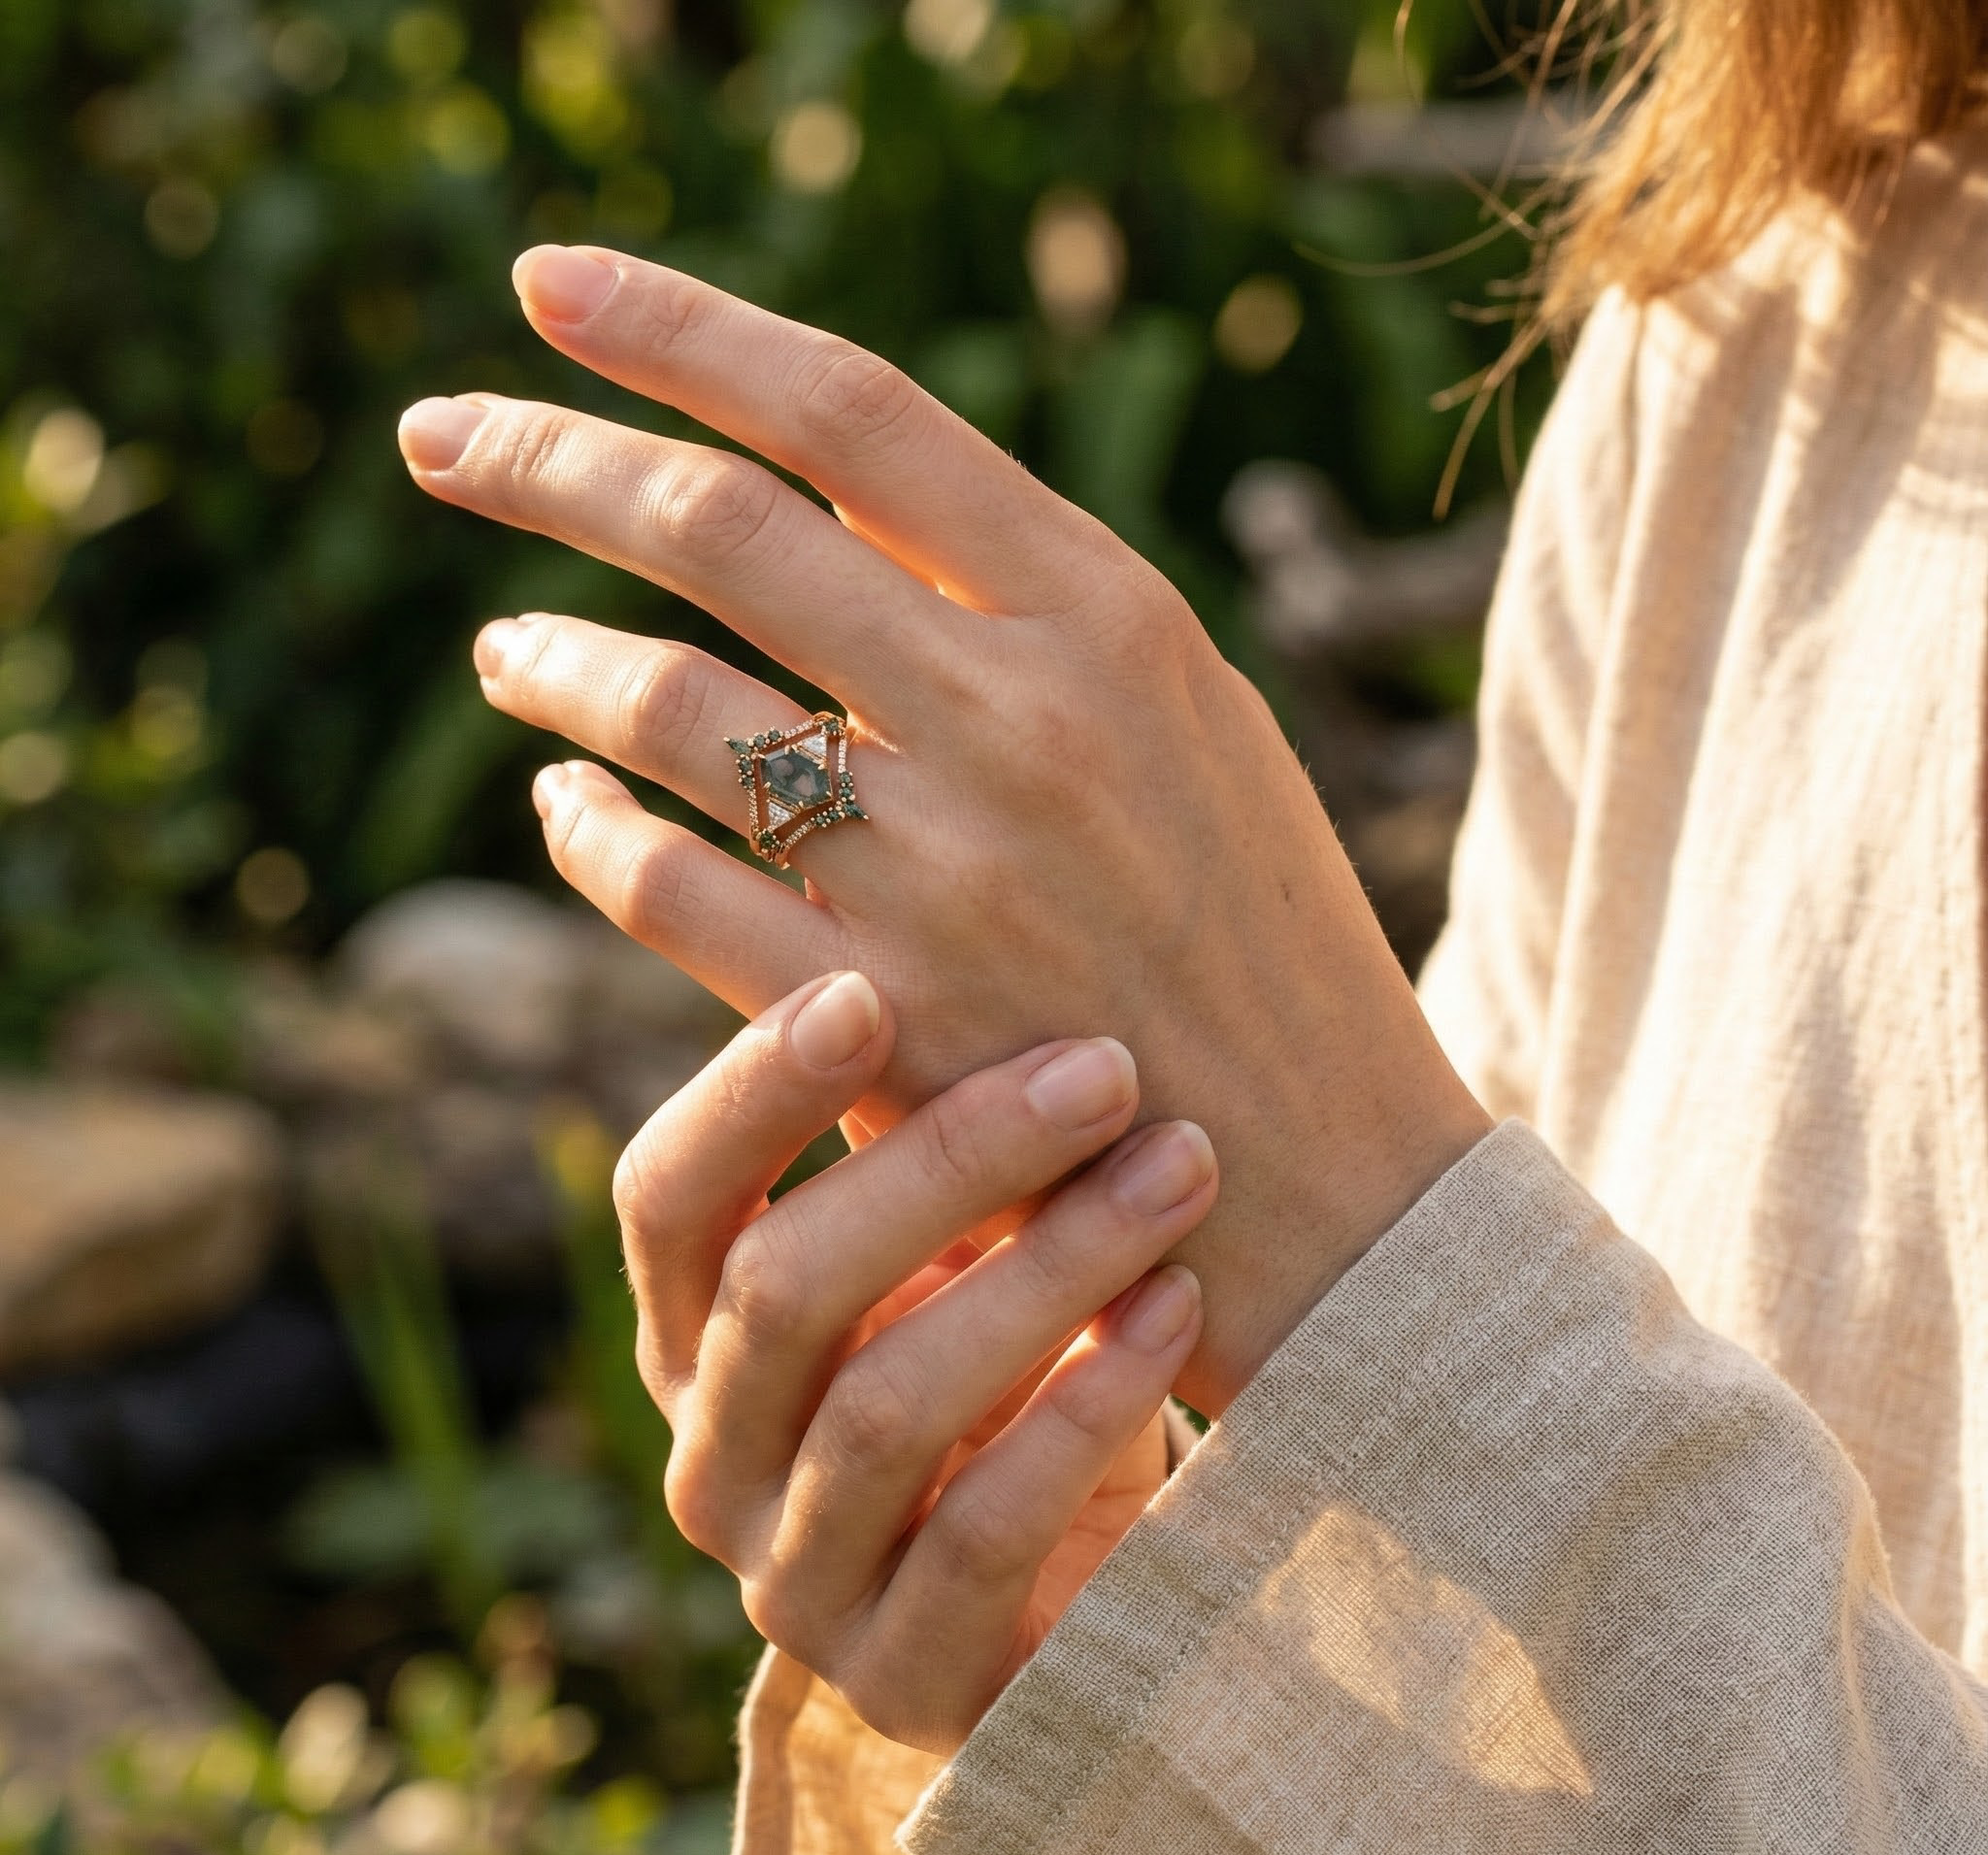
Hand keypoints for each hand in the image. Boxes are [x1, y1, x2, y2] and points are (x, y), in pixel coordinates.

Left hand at [398, 246, 1488, 1414]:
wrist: (1325, 1175)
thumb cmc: (1252, 928)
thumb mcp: (1186, 719)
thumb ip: (1022, 602)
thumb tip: (821, 488)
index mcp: (1112, 615)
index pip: (855, 411)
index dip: (680, 328)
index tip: (547, 282)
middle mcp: (1023, 719)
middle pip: (722, 528)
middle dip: (546, 460)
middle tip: (436, 439)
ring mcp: (947, 875)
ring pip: (671, 706)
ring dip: (550, 661)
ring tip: (500, 648)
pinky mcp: (882, 1022)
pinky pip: (670, 889)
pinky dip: (588, 832)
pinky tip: (562, 806)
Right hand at [623, 969, 1214, 1753]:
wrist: (1077, 1599)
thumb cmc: (1012, 1372)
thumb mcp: (950, 1252)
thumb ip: (911, 1130)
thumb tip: (905, 911)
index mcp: (696, 1339)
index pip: (668, 1199)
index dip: (749, 1090)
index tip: (870, 983)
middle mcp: (713, 1462)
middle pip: (783, 1289)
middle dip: (951, 1162)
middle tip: (1107, 1068)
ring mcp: (794, 1585)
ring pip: (886, 1406)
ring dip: (1047, 1269)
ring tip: (1180, 1166)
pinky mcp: (907, 1679)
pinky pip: (981, 1531)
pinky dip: (1085, 1406)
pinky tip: (1178, 1309)